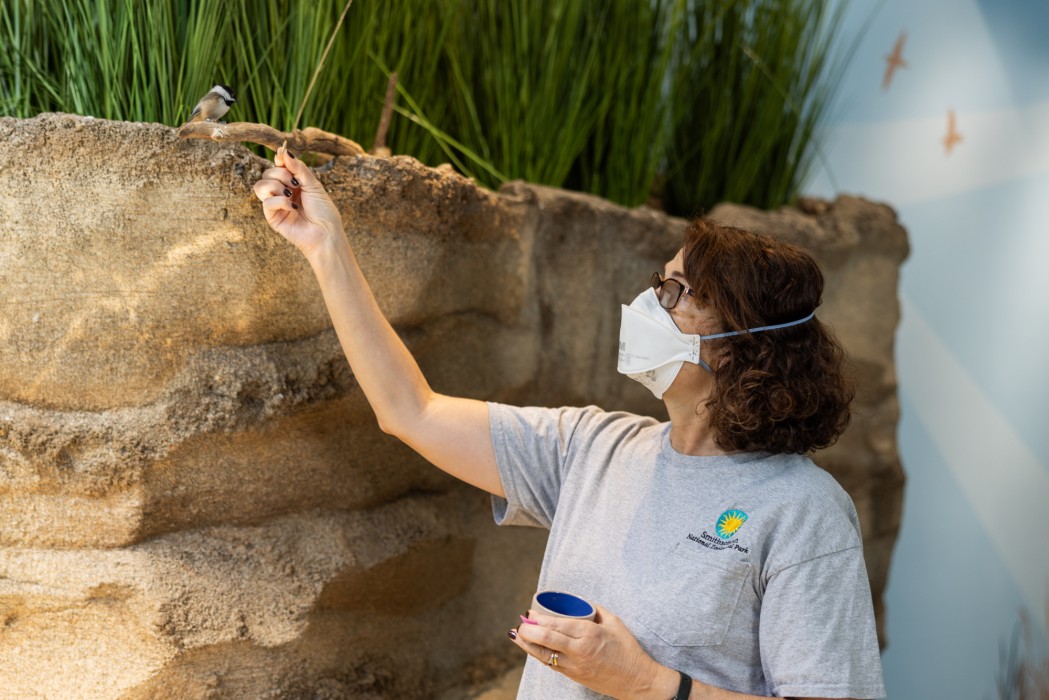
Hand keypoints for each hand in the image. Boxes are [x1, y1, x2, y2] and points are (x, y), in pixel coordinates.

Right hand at [252, 146, 344, 256]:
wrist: (326, 233)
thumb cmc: (323, 211)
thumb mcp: (313, 185)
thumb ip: (298, 168)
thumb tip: (283, 151)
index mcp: (293, 183)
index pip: (278, 166)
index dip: (279, 160)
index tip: (282, 157)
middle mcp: (282, 192)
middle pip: (267, 173)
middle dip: (281, 175)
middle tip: (296, 184)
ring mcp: (276, 205)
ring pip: (260, 186)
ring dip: (276, 186)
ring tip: (290, 194)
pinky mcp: (272, 217)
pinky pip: (267, 202)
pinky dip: (280, 202)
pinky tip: (293, 208)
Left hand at [511, 605, 672, 698]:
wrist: (636, 680)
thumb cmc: (628, 650)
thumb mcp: (614, 622)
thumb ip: (596, 610)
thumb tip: (581, 603)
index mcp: (589, 633)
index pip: (556, 624)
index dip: (538, 618)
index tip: (530, 611)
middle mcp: (579, 650)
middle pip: (545, 638)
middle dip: (528, 629)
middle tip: (521, 621)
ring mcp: (575, 666)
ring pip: (543, 655)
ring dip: (526, 644)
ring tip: (516, 634)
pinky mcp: (573, 676)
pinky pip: (550, 664)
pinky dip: (538, 655)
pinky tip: (531, 647)